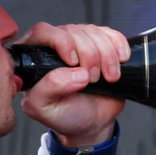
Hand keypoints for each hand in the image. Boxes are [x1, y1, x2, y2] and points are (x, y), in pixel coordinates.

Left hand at [16, 22, 130, 147]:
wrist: (92, 123)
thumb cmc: (64, 115)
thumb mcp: (44, 108)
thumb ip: (48, 88)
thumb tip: (75, 73)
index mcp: (35, 57)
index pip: (44, 32)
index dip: (63, 42)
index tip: (74, 62)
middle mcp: (56, 45)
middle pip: (74, 31)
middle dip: (90, 55)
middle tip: (93, 78)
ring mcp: (80, 43)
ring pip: (95, 32)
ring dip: (107, 55)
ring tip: (109, 77)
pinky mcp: (101, 45)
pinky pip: (112, 34)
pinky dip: (120, 46)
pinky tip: (121, 61)